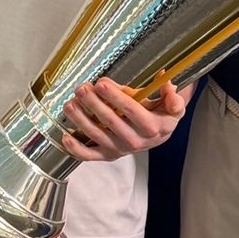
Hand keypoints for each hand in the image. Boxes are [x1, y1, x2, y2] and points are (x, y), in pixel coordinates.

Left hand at [59, 78, 187, 160]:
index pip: (131, 110)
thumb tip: (167, 82)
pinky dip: (77, 149)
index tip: (101, 83)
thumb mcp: (173, 103)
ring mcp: (121, 149)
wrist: (160, 133)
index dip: (115, 97)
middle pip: (111, 122)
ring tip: (70, 105)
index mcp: (152, 126)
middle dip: (93, 104)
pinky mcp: (110, 154)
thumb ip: (172, 95)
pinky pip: (91, 155)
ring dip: (81, 121)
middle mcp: (136, 141)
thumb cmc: (162, 113)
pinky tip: (65, 138)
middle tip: (81, 89)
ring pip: (98, 136)